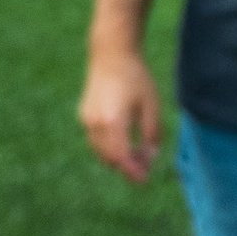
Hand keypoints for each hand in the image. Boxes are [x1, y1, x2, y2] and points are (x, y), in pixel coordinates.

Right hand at [79, 46, 162, 182]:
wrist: (111, 55)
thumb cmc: (135, 77)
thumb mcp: (151, 105)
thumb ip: (151, 132)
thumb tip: (150, 155)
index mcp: (112, 121)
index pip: (120, 157)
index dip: (132, 171)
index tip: (144, 180)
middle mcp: (95, 123)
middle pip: (109, 157)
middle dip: (127, 166)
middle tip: (145, 168)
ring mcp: (86, 119)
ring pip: (100, 151)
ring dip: (117, 158)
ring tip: (138, 156)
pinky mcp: (84, 115)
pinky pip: (96, 140)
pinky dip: (109, 147)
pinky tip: (125, 143)